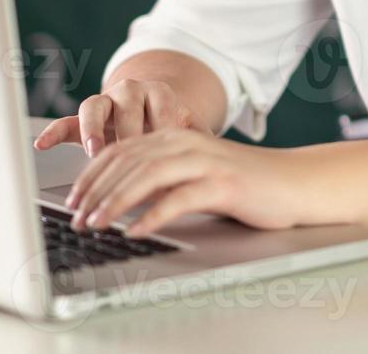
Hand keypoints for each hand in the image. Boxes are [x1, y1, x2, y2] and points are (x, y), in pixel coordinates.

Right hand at [33, 77, 211, 157]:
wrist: (152, 115)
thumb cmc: (173, 129)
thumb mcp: (191, 130)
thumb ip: (200, 138)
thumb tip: (214, 155)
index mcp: (159, 92)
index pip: (160, 104)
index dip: (162, 126)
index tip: (166, 150)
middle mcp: (129, 92)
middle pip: (125, 106)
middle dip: (127, 131)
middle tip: (129, 155)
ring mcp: (104, 104)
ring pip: (93, 106)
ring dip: (92, 127)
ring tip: (92, 150)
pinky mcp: (83, 120)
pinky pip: (65, 122)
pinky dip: (53, 131)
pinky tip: (42, 145)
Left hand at [65, 129, 309, 236]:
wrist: (294, 182)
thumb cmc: (244, 183)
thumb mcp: (195, 173)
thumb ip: (162, 178)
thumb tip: (119, 198)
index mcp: (176, 136)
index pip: (122, 149)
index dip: (92, 173)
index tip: (73, 198)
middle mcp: (187, 142)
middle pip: (129, 161)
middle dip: (96, 190)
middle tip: (77, 217)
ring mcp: (206, 161)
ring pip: (148, 176)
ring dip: (117, 202)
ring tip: (98, 224)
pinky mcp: (223, 183)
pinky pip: (180, 198)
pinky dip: (153, 216)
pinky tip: (137, 231)